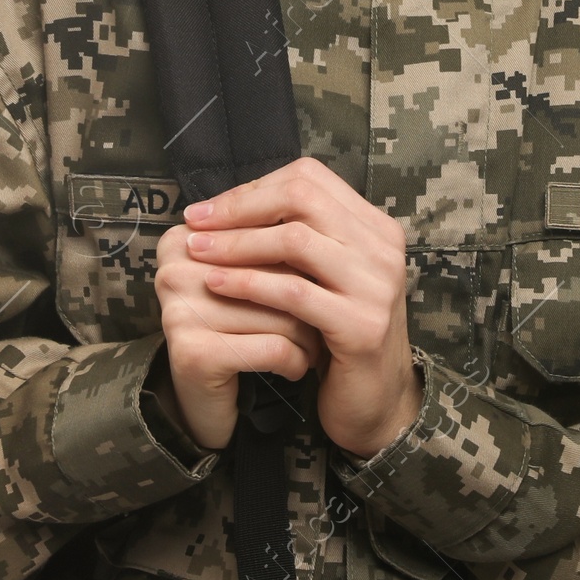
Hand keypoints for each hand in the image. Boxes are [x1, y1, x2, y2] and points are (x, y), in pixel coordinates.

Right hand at [154, 224, 324, 450]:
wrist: (203, 395)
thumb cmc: (236, 326)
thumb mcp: (250, 278)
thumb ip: (275, 243)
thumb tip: (331, 218)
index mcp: (184, 239)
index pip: (266, 233)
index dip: (302, 259)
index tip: (323, 277)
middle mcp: (174, 270)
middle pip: (275, 271)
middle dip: (310, 298)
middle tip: (330, 314)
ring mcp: (181, 312)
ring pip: (282, 312)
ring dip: (310, 335)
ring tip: (315, 345)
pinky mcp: (195, 354)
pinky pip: (274, 347)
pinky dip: (297, 360)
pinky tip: (296, 367)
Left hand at [180, 156, 423, 458]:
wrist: (376, 400)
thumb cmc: (337, 334)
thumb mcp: (324, 277)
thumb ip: (297, 238)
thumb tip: (227, 205)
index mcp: (375, 227)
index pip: (309, 179)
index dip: (254, 188)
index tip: (210, 208)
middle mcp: (383, 248)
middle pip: (302, 199)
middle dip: (241, 207)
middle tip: (196, 222)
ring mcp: (377, 286)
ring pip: (295, 241)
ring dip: (237, 243)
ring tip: (197, 251)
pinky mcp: (361, 325)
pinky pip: (293, 292)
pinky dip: (249, 283)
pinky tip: (217, 284)